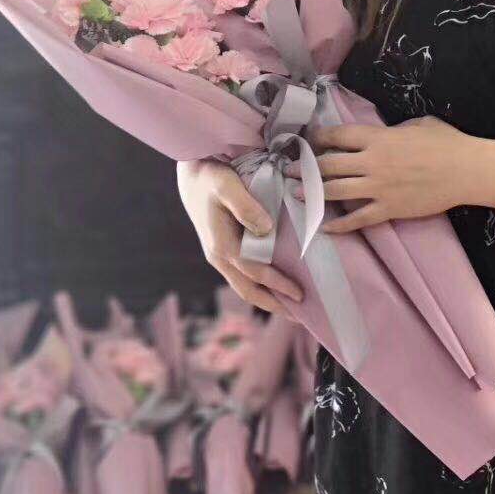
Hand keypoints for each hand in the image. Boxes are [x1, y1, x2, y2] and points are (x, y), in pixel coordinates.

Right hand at [175, 159, 303, 316]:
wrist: (192, 177)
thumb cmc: (212, 178)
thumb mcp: (227, 185)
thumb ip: (246, 206)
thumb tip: (266, 229)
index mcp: (222, 245)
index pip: (255, 272)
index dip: (278, 284)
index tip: (301, 294)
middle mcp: (219, 257)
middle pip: (249, 290)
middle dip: (275, 305)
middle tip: (302, 316)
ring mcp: (219, 256)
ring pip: (245, 287)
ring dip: (268, 299)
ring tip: (292, 308)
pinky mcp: (223, 252)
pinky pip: (243, 276)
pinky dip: (261, 286)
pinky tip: (276, 286)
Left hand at [283, 114, 475, 234]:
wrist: (467, 171)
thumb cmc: (446, 142)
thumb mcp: (417, 124)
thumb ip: (392, 129)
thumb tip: (382, 134)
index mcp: (378, 138)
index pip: (338, 136)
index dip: (318, 138)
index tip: (306, 141)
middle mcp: (372, 162)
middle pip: (329, 165)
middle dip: (305, 167)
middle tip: (288, 170)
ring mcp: (379, 188)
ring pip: (336, 191)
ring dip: (312, 193)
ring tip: (296, 193)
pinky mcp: (389, 209)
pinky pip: (357, 218)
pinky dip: (338, 223)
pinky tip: (324, 226)